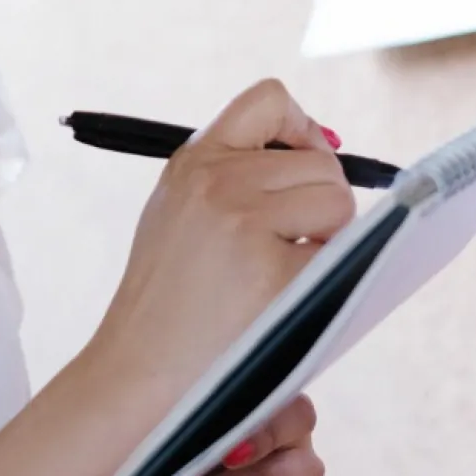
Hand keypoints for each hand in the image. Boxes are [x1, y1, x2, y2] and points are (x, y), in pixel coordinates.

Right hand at [89, 79, 355, 407]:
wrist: (136, 376)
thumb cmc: (167, 307)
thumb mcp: (179, 216)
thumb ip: (232, 179)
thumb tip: (321, 148)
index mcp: (192, 161)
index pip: (268, 100)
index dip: (302, 127)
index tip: (306, 161)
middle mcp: (216, 179)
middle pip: (319, 162)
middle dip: (321, 202)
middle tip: (293, 248)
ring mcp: (243, 221)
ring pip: (336, 200)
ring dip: (329, 238)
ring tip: (284, 275)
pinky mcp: (273, 269)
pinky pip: (339, 253)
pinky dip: (329, 280)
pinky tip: (287, 302)